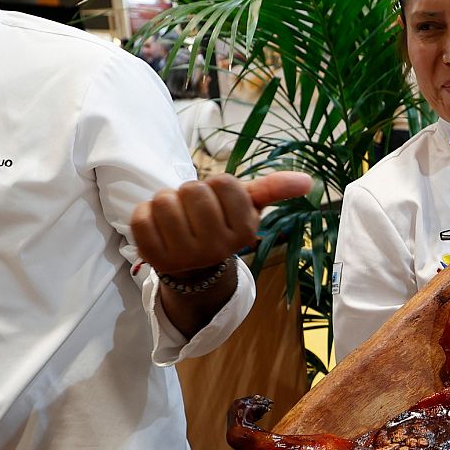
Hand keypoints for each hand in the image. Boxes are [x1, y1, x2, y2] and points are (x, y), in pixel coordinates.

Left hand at [131, 171, 313, 275]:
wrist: (195, 267)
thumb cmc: (220, 225)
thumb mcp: (247, 206)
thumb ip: (273, 190)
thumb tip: (309, 181)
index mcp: (243, 232)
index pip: (222, 182)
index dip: (217, 185)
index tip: (219, 203)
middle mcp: (216, 248)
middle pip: (192, 190)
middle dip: (190, 192)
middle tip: (194, 211)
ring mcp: (183, 256)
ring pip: (164, 200)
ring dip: (166, 201)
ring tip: (177, 218)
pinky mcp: (153, 258)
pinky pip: (140, 217)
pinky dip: (145, 214)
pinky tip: (159, 227)